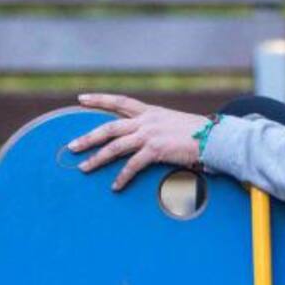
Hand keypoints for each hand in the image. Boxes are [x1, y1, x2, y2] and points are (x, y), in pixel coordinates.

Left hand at [69, 94, 206, 191]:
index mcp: (150, 111)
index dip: (99, 99)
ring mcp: (150, 134)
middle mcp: (146, 120)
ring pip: (114, 146)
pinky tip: (115, 186)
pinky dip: (122, 177)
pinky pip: (132, 165)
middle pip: (109, 127)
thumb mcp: (173, 123)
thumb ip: (157, 127)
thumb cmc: (197, 133)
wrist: (213, 137)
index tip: (81, 98)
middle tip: (71, 146)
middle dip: (88, 137)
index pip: (120, 101)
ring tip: (83, 168)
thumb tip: (146, 138)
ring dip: (97, 158)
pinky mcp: (155, 149)